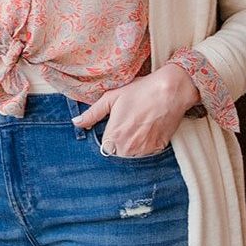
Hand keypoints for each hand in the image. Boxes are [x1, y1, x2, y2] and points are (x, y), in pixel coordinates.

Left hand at [71, 63, 200, 155]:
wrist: (170, 91)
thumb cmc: (140, 91)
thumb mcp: (112, 98)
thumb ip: (92, 113)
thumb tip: (76, 122)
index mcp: (114, 136)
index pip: (105, 147)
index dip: (109, 135)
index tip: (116, 125)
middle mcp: (128, 147)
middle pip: (118, 152)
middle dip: (120, 141)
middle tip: (129, 123)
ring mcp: (144, 149)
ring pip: (132, 154)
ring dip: (133, 145)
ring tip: (139, 125)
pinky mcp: (158, 149)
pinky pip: (147, 152)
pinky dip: (147, 144)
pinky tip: (149, 128)